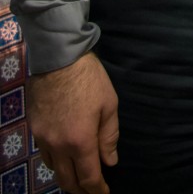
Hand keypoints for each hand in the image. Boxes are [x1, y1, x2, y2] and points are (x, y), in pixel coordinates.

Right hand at [27, 52, 118, 193]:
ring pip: (54, 169)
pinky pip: (44, 154)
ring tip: (78, 176)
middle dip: (81, 190)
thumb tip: (110, 161)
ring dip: (67, 177)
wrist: (59, 58)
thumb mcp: (109, 104)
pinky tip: (63, 156)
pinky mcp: (34, 128)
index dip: (97, 190)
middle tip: (92, 191)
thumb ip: (109, 136)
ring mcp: (43, 138)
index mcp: (80, 141)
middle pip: (68, 181)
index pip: (89, 177)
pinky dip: (55, 161)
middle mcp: (58, 146)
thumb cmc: (89, 79)